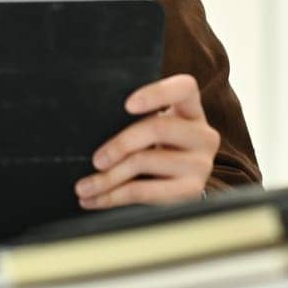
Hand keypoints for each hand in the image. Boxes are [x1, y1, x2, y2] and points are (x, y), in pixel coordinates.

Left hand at [73, 74, 218, 209]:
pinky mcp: (192, 191)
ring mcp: (201, 164)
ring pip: (147, 161)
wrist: (178, 183)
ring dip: (109, 177)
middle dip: (121, 144)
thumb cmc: (155, 146)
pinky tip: (94, 200)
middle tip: (96, 160)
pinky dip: (115, 197)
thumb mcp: (151, 126)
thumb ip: (133, 119)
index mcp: (190, 109)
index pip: (184, 88)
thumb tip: (88, 126)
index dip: (157, 93)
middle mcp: (203, 135)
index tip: (127, 105)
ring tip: (84, 187)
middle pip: (159, 128)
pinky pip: (147, 192)